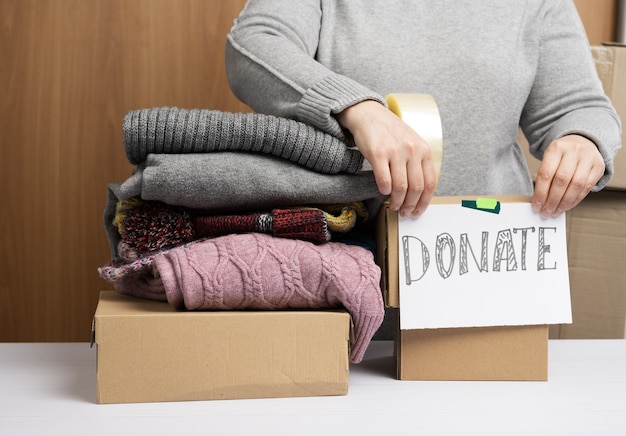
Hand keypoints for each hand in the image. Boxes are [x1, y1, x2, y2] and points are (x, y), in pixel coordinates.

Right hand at [337, 100, 436, 216]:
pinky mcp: (378, 153)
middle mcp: (412, 150)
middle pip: (416, 188)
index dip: (424, 202)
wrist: (369, 114)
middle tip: (404, 212)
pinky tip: (383, 192)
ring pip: (400, 187)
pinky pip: (384, 180)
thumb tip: (419, 193)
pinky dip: (384, 191)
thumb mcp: (412, 143)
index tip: (418, 211)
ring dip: (397, 202)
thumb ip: (418, 163)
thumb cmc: (390, 132)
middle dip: (410, 205)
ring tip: (393, 206)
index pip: (430, 183)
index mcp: (423, 149)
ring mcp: (395, 151)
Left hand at [532, 134, 604, 217]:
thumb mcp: (550, 158)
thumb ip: (545, 176)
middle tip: (546, 212)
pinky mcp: (598, 166)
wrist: (582, 142)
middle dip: (552, 200)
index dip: (540, 192)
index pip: (546, 173)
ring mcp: (588, 158)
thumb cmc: (562, 155)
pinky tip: (567, 206)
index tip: (536, 205)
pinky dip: (576, 200)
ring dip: (564, 202)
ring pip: (576, 185)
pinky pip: (587, 187)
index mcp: (556, 148)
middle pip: (561, 180)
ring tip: (556, 211)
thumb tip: (540, 201)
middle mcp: (574, 150)